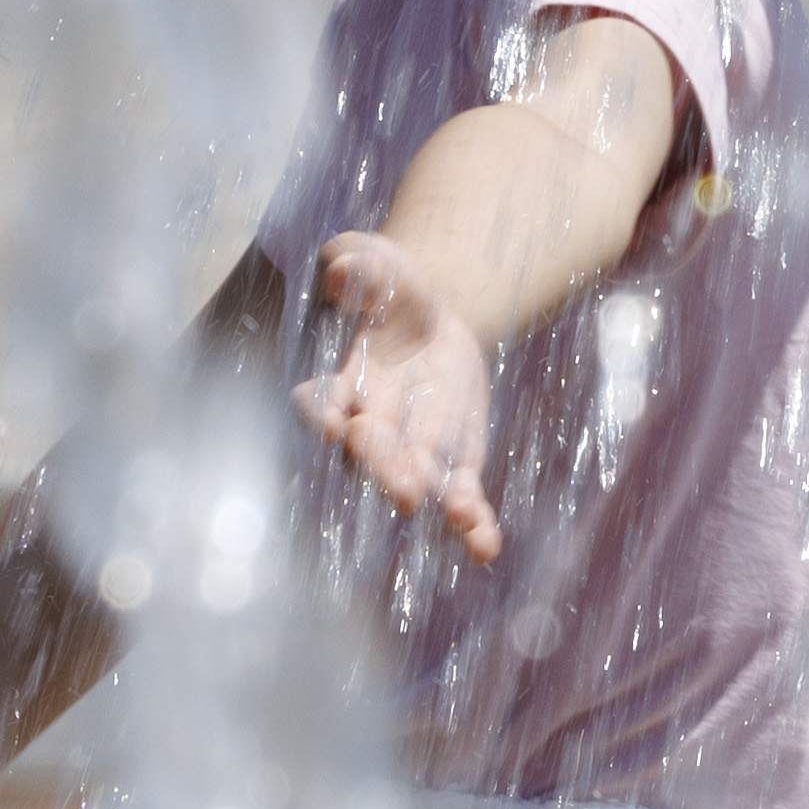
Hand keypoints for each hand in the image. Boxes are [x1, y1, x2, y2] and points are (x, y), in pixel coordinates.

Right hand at [294, 231, 502, 561]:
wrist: (431, 316)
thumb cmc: (389, 286)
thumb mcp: (375, 262)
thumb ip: (358, 266)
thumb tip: (341, 271)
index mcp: (343, 380)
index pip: (324, 402)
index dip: (326, 413)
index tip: (336, 424)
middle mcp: (371, 425)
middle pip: (372, 453)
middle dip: (384, 468)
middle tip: (403, 486)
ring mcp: (412, 449)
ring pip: (417, 480)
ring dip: (434, 500)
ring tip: (458, 516)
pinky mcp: (452, 462)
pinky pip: (460, 495)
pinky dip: (472, 522)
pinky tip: (484, 545)